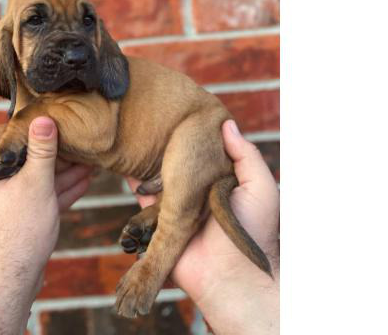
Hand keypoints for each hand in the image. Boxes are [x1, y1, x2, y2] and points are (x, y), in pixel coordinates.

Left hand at [0, 117, 91, 334]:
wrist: (11, 278)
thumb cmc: (20, 229)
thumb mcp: (35, 183)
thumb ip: (41, 151)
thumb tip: (42, 117)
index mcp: (2, 170)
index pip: (25, 142)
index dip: (49, 132)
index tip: (71, 123)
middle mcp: (6, 183)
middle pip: (38, 161)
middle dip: (65, 154)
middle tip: (89, 144)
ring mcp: (18, 202)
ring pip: (47, 180)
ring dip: (69, 173)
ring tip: (94, 163)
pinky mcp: (28, 219)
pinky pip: (49, 198)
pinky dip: (66, 191)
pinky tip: (85, 183)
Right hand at [127, 120, 278, 334]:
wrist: (234, 276)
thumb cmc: (255, 231)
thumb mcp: (261, 187)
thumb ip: (246, 155)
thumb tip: (227, 123)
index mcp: (223, 182)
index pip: (206, 152)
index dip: (194, 133)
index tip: (181, 112)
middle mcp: (199, 192)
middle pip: (179, 163)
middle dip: (167, 144)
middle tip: (155, 120)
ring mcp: (179, 207)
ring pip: (159, 177)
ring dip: (148, 160)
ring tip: (137, 135)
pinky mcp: (162, 222)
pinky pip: (144, 200)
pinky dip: (135, 183)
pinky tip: (127, 163)